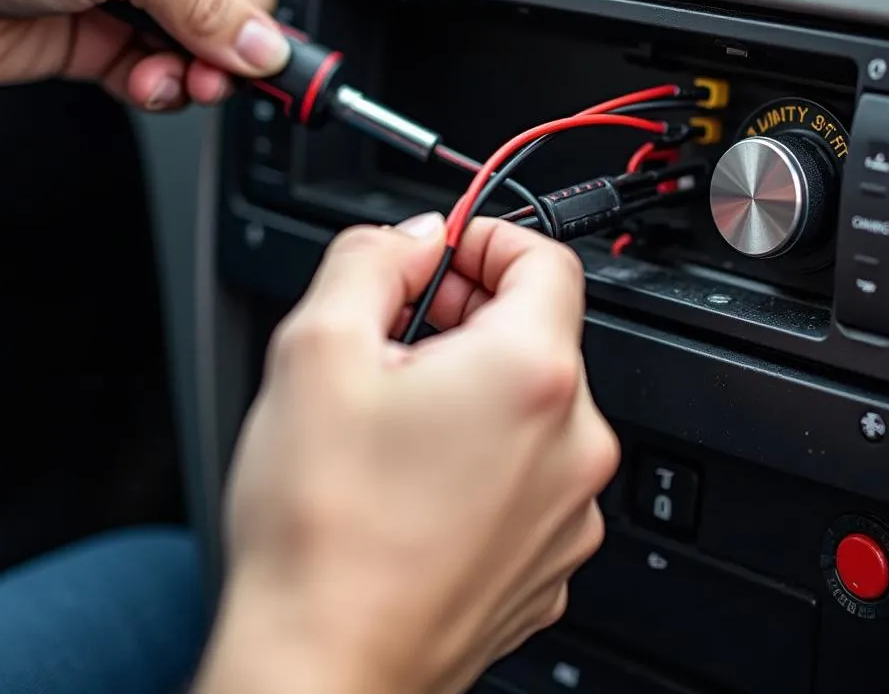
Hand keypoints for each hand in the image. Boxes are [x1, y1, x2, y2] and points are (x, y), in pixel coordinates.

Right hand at [195, 214, 618, 693]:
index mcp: (531, 375)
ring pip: (532, 405)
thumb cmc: (321, 529)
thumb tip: (410, 240)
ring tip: (396, 413)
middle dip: (470, 313)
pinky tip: (417, 474)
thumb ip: (370, 261)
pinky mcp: (549, 559)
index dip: (489, 238)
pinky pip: (530, 472)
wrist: (323, 671)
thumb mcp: (315, 349)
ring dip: (474, 385)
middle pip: (538, 332)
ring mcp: (568, 509)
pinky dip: (486, 450)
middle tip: (398, 332)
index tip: (447, 252)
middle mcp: (573, 442)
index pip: (545, 260)